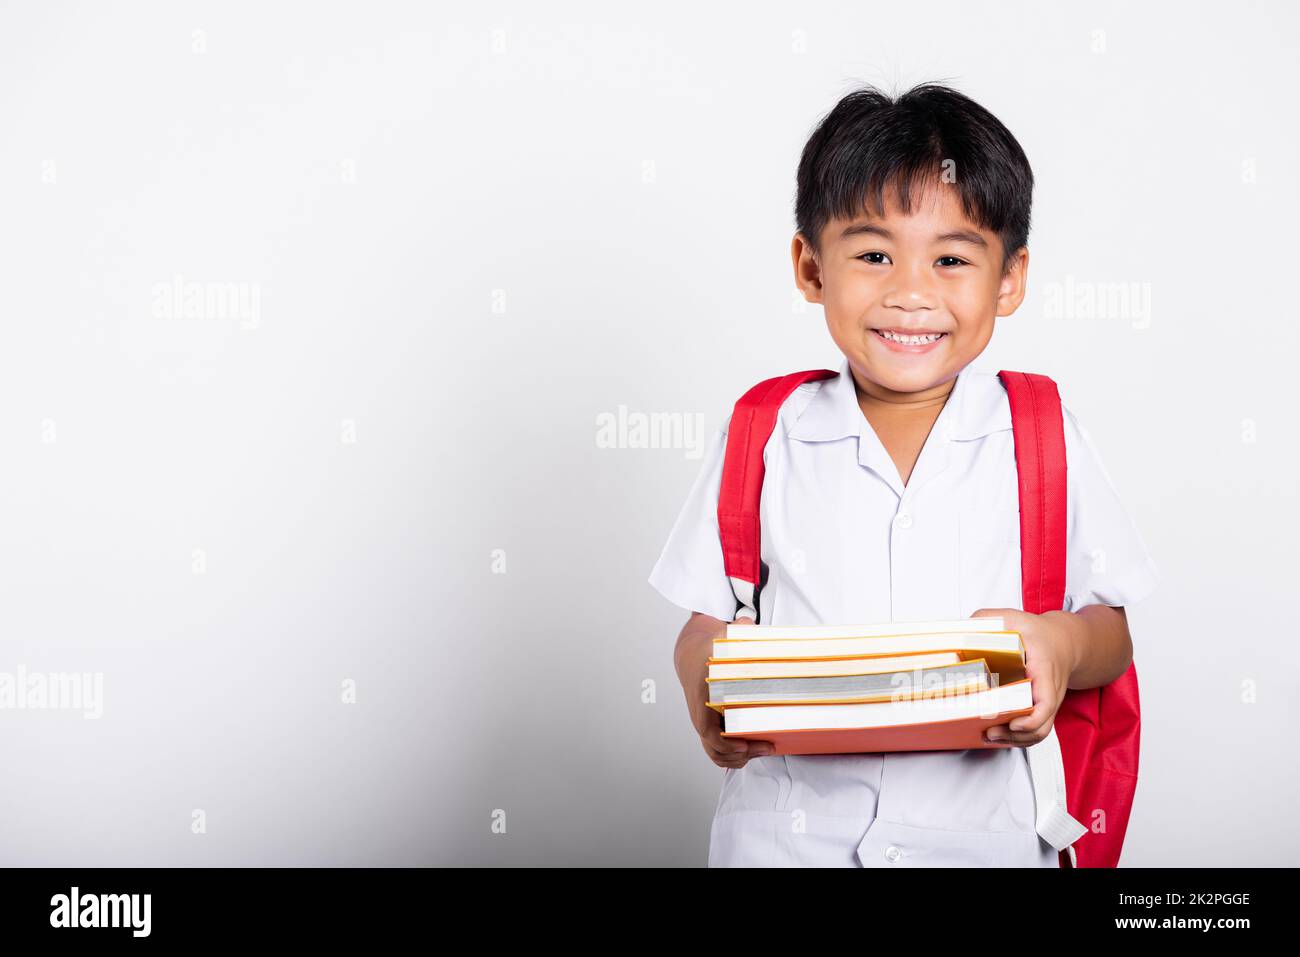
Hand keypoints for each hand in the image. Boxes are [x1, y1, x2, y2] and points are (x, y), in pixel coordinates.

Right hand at [675, 613, 774, 767]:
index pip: (706, 729)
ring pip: (714, 752)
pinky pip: (715, 749)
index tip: (745, 746)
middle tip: (768, 747)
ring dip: (737, 759)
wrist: (690, 655)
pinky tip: (750, 753)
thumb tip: (748, 622)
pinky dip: (731, 757)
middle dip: (741, 754)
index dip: (725, 743)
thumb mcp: (722, 637)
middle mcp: (700, 712)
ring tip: (763, 751)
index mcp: (703, 695)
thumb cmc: (709, 648)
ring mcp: (702, 720)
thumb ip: (738, 630)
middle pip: (713, 746)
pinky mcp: (708, 725)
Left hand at [970, 607, 1078, 746]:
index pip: (1047, 701)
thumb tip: (964, 628)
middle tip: (990, 732)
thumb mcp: (1015, 618)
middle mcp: (1049, 691)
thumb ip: (989, 619)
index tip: (1014, 722)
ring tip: (989, 736)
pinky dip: (1018, 737)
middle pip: (1042, 725)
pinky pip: (1035, 729)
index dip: (1032, 718)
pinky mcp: (1040, 708)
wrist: (1064, 642)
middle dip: (1016, 735)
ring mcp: (1047, 703)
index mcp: (1044, 670)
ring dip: (1016, 740)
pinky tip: (997, 735)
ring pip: (1039, 732)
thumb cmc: (1039, 633)